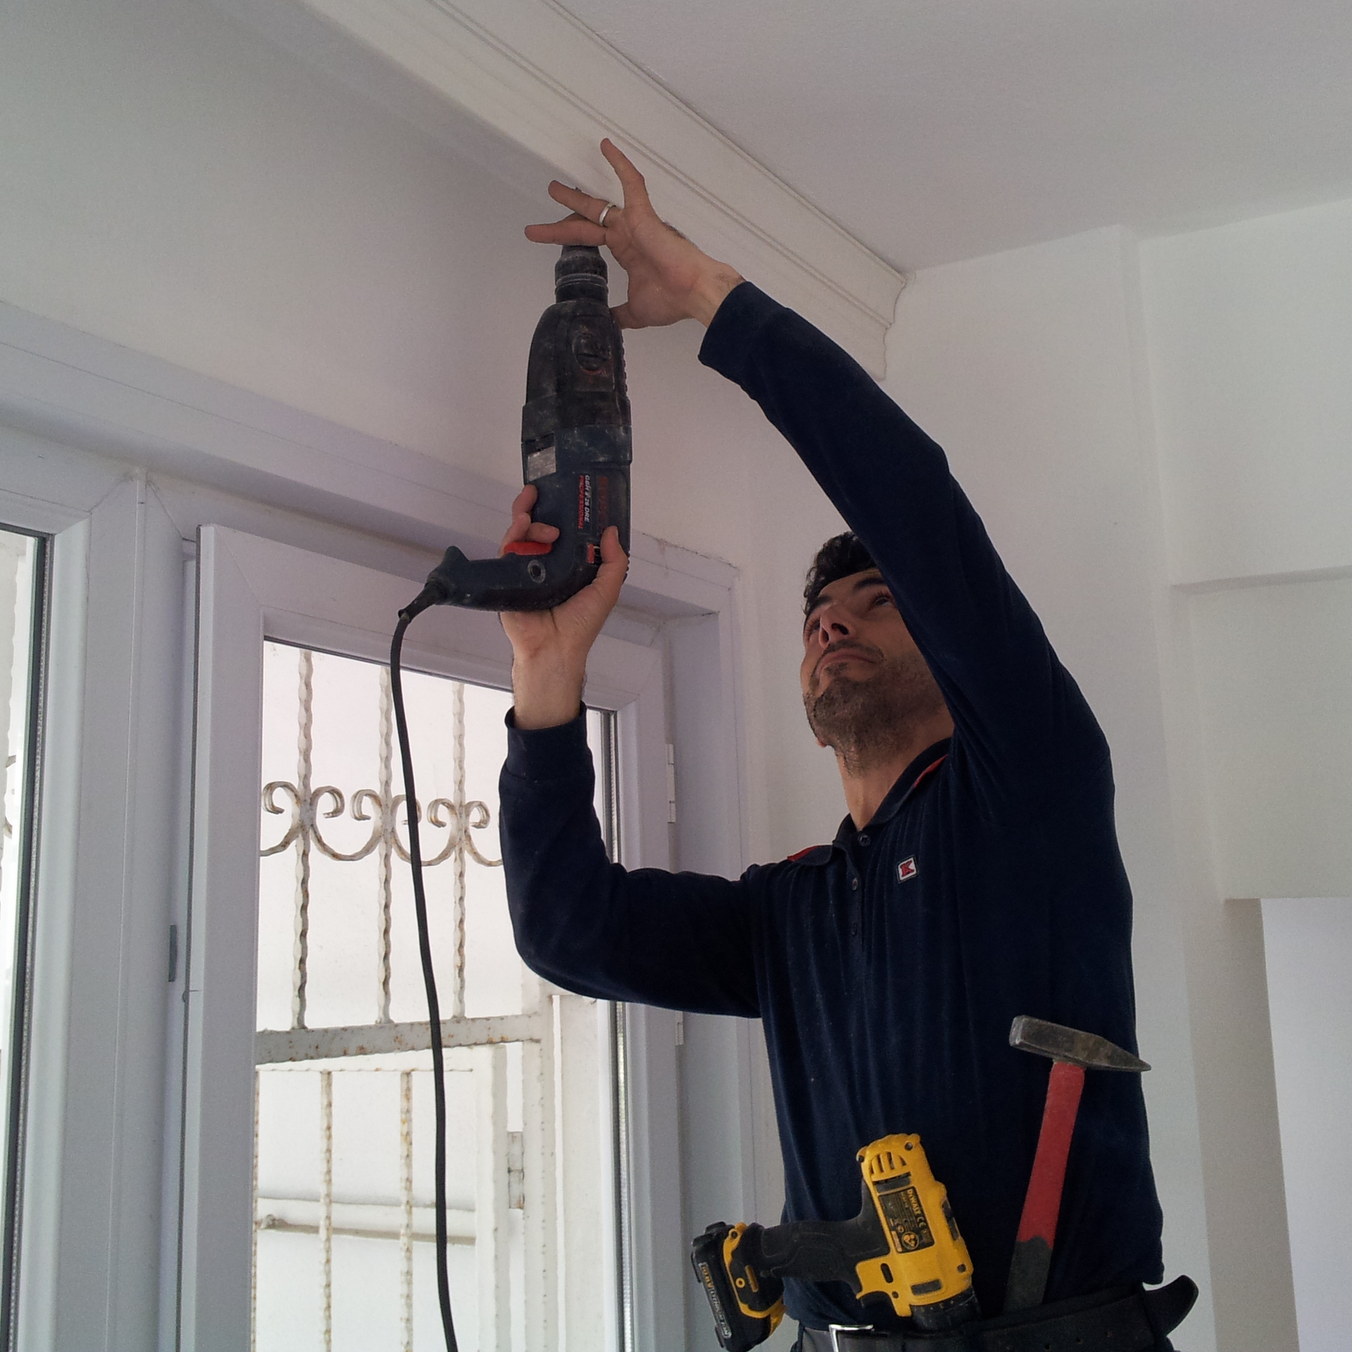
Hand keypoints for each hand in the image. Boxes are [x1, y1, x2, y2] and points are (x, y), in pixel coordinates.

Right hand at [499, 485, 628, 728]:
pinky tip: (520, 527)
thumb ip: (614, 561)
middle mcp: (543, 563)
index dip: (560, 511)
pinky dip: (511, 535)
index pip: (560, 531)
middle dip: (533, 506)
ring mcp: (523, 569)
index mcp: (566, 564)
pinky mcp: (506, 577)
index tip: (562, 493)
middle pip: (534, 527)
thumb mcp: (607, 590)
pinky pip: (506, 550)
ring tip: (531, 517)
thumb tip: (612, 530)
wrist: (554, 649)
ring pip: (518, 534)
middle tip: (535, 491)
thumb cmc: (580, 623)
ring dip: (525, 519)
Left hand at [525, 139, 743, 328]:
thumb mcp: (635, 312)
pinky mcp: (643, 215)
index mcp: (625, 251)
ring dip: (574, 198)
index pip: (590, 239)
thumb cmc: (673, 300)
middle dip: (561, 223)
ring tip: (552, 188)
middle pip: (587, 223)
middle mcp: (627, 234)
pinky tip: (606, 146)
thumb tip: (604, 323)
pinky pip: (631, 183)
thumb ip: (618, 314)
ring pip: (598, 205)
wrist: (695, 294)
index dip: (567, 240)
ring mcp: (634, 223)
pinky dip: (620, 165)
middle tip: (535, 227)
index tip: (547, 240)